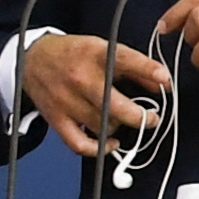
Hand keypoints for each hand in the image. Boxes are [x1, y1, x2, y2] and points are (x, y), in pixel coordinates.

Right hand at [18, 31, 171, 157]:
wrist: (33, 57)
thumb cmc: (74, 54)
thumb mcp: (104, 49)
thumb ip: (135, 66)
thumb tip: (163, 84)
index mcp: (94, 54)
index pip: (124, 60)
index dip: (148, 70)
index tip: (165, 79)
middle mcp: (80, 77)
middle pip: (115, 105)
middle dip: (140, 116)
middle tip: (151, 119)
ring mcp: (66, 100)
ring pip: (103, 125)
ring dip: (118, 126)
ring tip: (120, 119)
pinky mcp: (56, 118)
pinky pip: (80, 144)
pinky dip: (99, 149)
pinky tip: (110, 143)